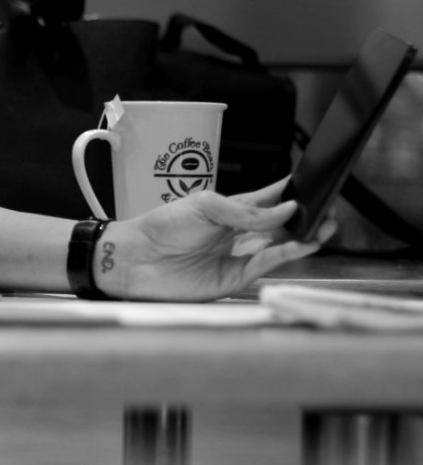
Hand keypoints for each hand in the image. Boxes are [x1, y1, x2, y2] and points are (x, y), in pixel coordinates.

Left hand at [97, 179, 336, 300]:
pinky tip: (297, 244)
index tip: (315, 184)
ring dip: (302, 238)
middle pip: (279, 227)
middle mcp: (235, 235)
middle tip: (328, 211)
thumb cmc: (162, 226)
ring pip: (278, 248)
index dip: (290, 194)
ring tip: (324, 227)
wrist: (136, 258)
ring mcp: (235, 258)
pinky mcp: (231, 280)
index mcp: (228, 212)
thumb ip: (248, 211)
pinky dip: (283, 255)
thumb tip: (287, 209)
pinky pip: (264, 266)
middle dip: (305, 219)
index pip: (267, 201)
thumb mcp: (207, 206)